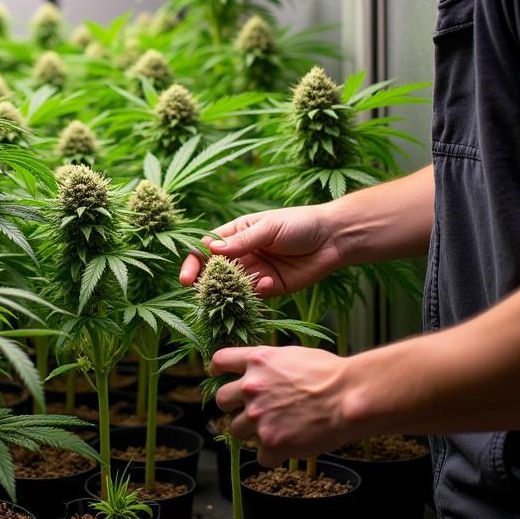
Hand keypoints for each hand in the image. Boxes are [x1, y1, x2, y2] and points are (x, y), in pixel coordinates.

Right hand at [179, 205, 345, 296]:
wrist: (334, 238)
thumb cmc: (299, 224)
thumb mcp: (268, 228)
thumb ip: (241, 242)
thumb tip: (210, 250)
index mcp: (236, 234)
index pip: (207, 249)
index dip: (194, 262)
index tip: (186, 278)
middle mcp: (242, 254)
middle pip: (216, 271)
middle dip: (208, 283)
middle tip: (205, 293)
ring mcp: (256, 271)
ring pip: (233, 286)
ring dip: (233, 290)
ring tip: (240, 288)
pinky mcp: (271, 287)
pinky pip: (255, 294)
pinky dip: (257, 291)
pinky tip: (269, 282)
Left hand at [210, 345, 353, 465]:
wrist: (348, 398)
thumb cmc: (330, 374)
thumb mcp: (293, 355)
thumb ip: (270, 365)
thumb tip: (261, 372)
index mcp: (257, 361)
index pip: (220, 360)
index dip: (216, 369)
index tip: (216, 375)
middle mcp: (251, 387)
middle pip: (222, 401)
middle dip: (232, 407)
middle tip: (248, 411)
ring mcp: (258, 416)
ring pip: (236, 431)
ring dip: (251, 432)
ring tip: (273, 430)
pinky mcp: (272, 442)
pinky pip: (260, 456)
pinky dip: (271, 455)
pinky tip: (286, 449)